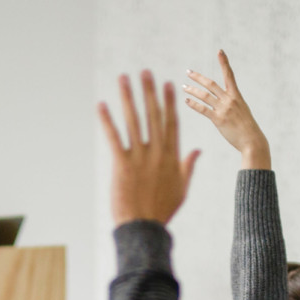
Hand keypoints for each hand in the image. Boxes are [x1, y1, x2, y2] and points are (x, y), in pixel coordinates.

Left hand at [100, 71, 200, 226]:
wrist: (144, 228)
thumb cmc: (162, 211)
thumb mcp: (182, 189)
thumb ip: (189, 166)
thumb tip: (198, 150)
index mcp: (171, 157)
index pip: (171, 122)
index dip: (169, 102)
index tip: (168, 84)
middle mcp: (156, 152)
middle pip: (153, 115)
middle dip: (149, 91)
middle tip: (145, 71)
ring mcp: (139, 157)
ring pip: (133, 121)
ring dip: (128, 97)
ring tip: (123, 78)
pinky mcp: (122, 165)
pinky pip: (113, 138)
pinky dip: (107, 121)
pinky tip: (102, 105)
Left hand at [183, 52, 270, 168]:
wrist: (252, 140)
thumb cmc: (247, 128)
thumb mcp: (241, 112)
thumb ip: (231, 105)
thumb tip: (221, 105)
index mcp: (237, 96)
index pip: (229, 75)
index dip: (224, 62)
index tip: (220, 51)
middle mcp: (229, 100)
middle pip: (211, 84)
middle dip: (198, 77)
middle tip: (188, 72)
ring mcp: (224, 109)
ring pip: (205, 95)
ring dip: (192, 91)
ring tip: (184, 87)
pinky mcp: (218, 119)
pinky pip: (203, 109)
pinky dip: (194, 104)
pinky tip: (186, 101)